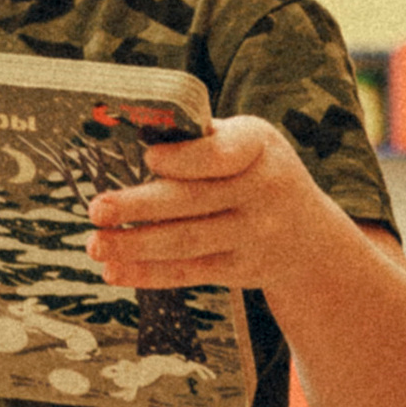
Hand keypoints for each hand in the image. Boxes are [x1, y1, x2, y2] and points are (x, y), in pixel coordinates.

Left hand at [85, 113, 333, 298]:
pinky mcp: (241, 269)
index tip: (148, 159)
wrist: (309, 238)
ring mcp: (254, 235)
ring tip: (96, 243)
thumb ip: (202, 139)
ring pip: (186, 241)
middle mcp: (262, 192)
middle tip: (97, 209)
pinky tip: (115, 270)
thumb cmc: (259, 173)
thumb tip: (137, 133)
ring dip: (135, 245)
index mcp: (259, 148)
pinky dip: (149, 273)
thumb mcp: (248, 142)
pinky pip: (189, 272)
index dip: (184, 159)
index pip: (221, 154)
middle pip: (193, 201)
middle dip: (139, 207)